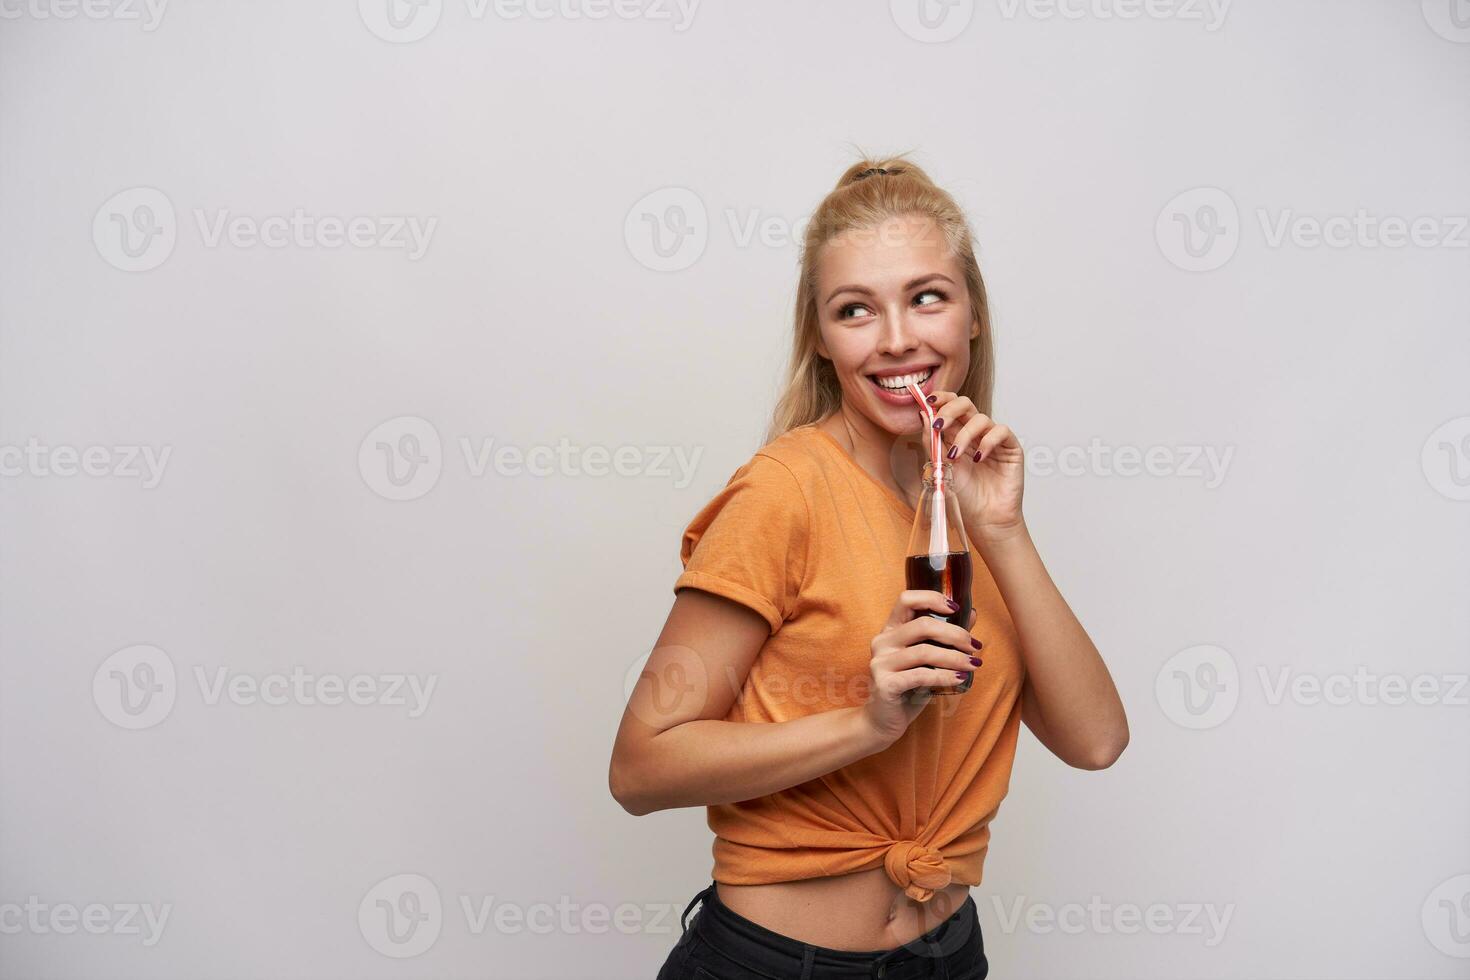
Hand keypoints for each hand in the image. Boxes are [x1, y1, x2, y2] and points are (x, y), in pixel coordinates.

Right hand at [858, 590, 982, 748]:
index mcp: (890, 629)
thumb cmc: (908, 687)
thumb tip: (972, 614)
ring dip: (955, 658)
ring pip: (924, 651)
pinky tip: (960, 679)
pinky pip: (921, 676)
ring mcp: (881, 662)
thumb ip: (945, 637)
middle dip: (955, 634)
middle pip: (922, 625)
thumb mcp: (927, 659)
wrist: (884, 720)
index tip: (955, 608)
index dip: (932, 598)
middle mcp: (882, 641)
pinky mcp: (885, 683)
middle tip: (974, 646)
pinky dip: (945, 676)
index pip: (906, 599)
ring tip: (973, 665)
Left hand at [924, 391, 1024, 542]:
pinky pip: (1001, 431)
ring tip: (955, 456)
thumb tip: (923, 414)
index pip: (949, 406)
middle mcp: (974, 433)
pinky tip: (979, 458)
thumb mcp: (941, 466)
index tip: (928, 400)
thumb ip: (932, 441)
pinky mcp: (1010, 448)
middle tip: (940, 424)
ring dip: (963, 435)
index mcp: (955, 434)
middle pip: (965, 404)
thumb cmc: (963, 496)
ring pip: (980, 418)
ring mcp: (993, 439)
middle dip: (950, 409)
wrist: (984, 519)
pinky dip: (987, 441)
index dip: (940, 398)